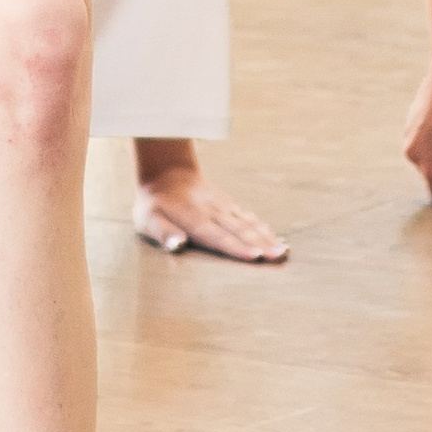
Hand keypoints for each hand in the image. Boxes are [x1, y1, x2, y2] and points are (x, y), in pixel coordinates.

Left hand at [131, 153, 287, 260]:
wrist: (166, 174)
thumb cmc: (155, 205)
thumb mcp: (148, 219)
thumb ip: (164, 232)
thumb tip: (178, 245)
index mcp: (192, 218)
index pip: (216, 235)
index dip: (235, 247)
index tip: (255, 256)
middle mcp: (212, 212)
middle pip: (239, 230)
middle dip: (261, 244)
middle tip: (279, 257)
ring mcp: (223, 207)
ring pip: (248, 223)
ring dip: (267, 237)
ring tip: (283, 251)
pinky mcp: (229, 205)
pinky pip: (249, 217)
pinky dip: (264, 228)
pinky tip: (276, 238)